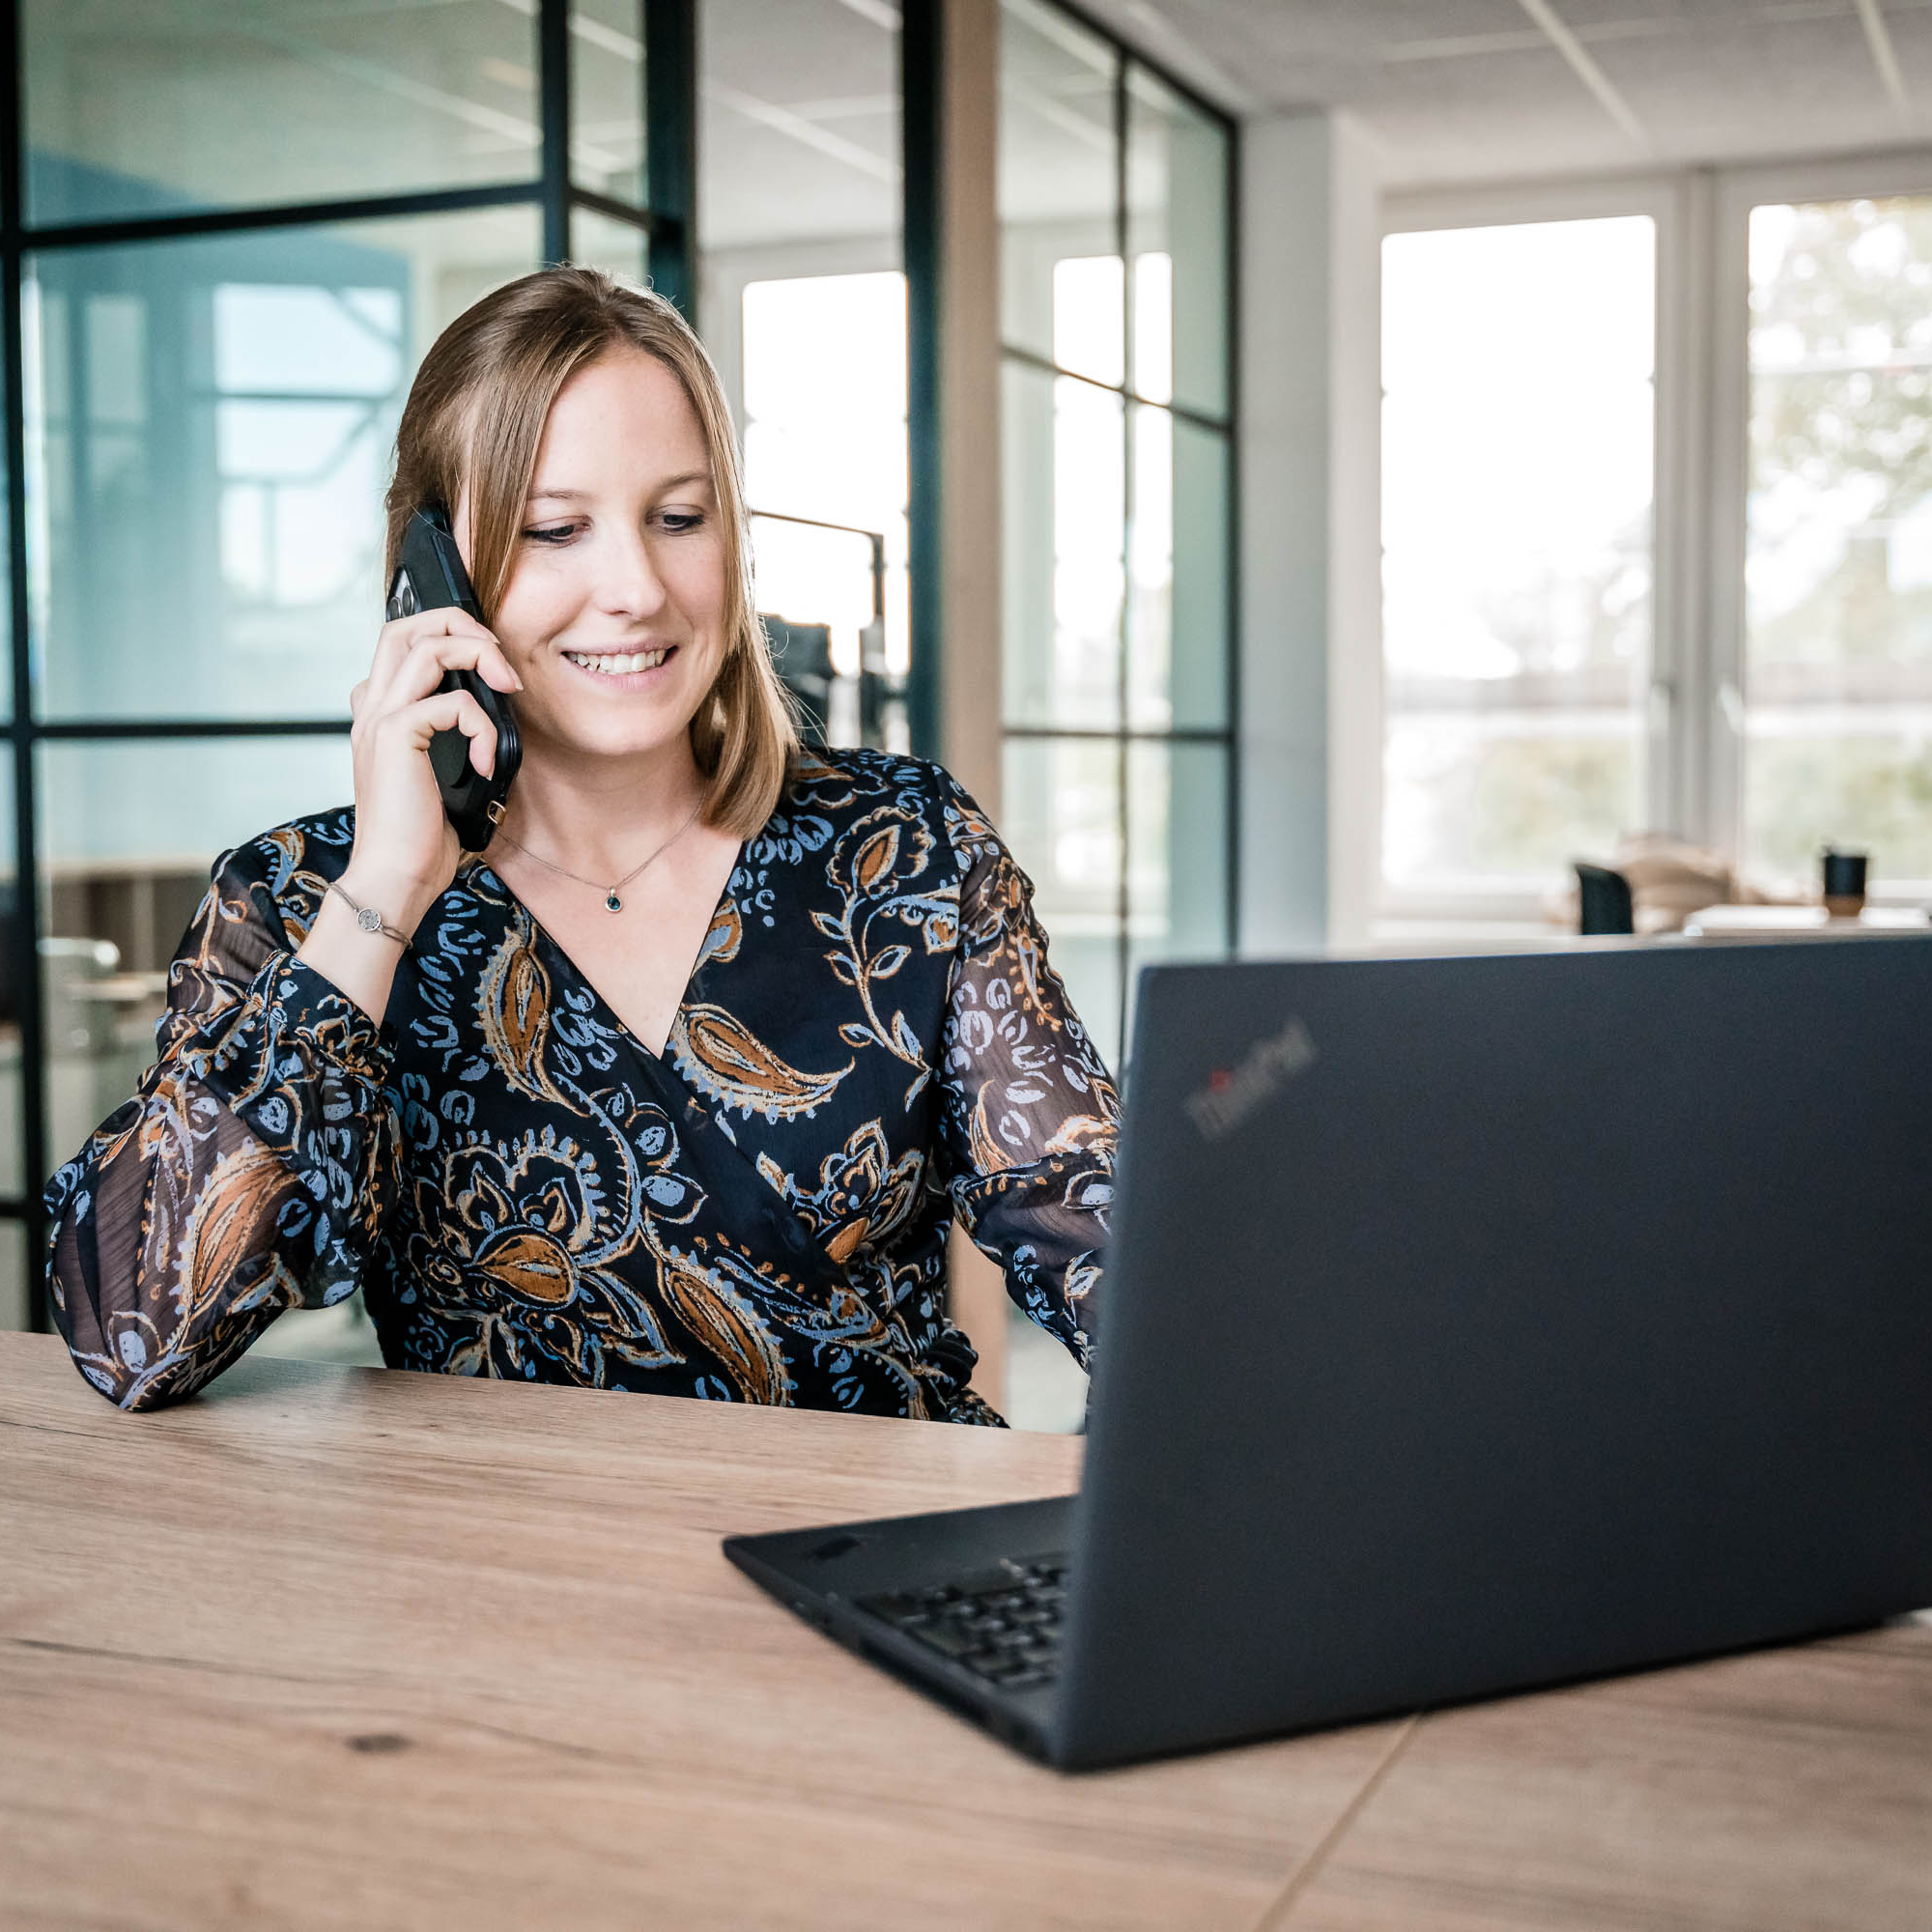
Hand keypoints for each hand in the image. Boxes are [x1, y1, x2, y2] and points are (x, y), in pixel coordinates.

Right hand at [341, 608, 522, 928]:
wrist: (394, 878)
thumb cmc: (421, 839)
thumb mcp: (441, 780)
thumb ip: (453, 744)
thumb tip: (494, 727)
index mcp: (379, 716)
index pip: (399, 644)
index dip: (445, 636)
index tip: (490, 666)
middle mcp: (372, 709)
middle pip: (404, 627)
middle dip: (459, 623)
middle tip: (500, 658)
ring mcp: (379, 719)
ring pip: (424, 645)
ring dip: (478, 653)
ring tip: (509, 686)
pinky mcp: (395, 737)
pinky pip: (451, 703)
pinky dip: (480, 726)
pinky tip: (485, 764)